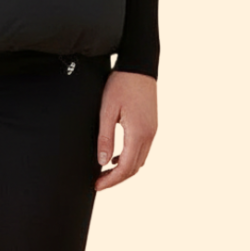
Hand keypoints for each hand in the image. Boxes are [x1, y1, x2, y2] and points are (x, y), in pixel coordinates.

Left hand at [94, 70, 156, 190]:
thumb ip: (105, 137)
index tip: (97, 185)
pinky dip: (130, 158)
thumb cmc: (121, 84)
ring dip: (124, 169)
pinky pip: (142, 149)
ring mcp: (153, 130)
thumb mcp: (107, 109)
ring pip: (140, 160)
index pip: (126, 168)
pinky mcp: (152, 124)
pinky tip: (117, 156)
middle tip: (99, 181)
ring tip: (105, 171)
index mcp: (138, 133)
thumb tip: (102, 162)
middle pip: (134, 168)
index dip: (111, 180)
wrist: (139, 65)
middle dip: (117, 178)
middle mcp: (149, 135)